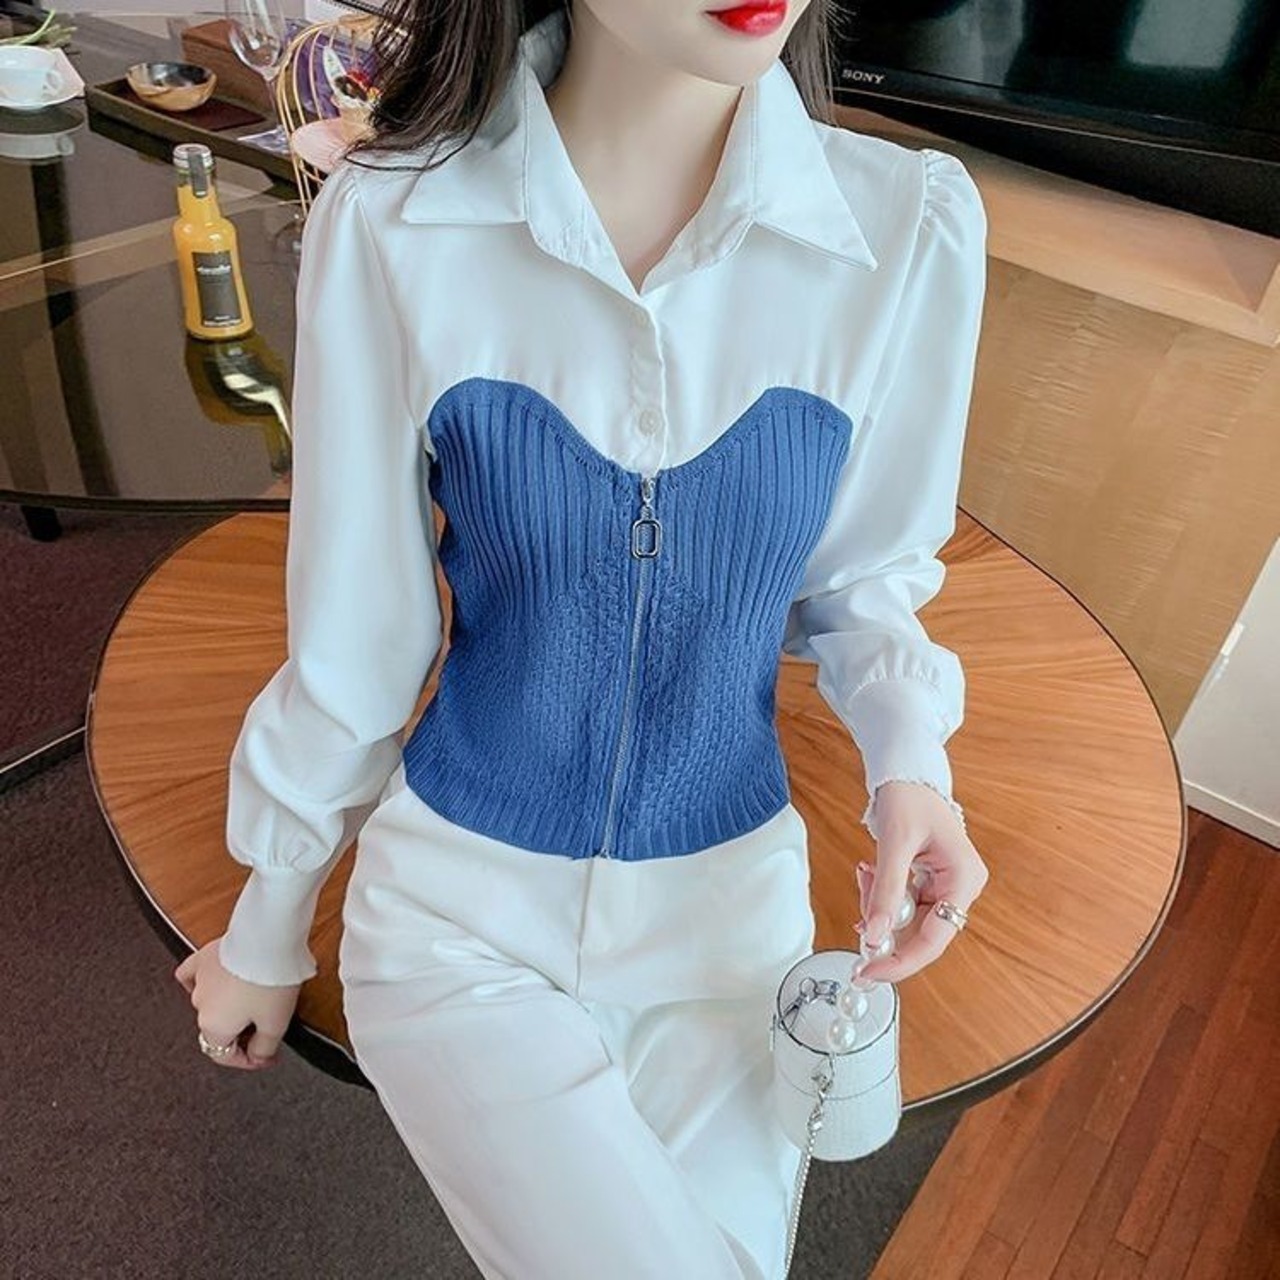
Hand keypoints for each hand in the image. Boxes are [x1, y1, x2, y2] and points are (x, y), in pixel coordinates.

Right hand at [173, 937, 300, 1070]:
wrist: (267, 939)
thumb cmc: (271, 979)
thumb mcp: (276, 1023)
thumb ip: (264, 1047)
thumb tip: (257, 1057)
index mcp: (214, 1027)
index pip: (224, 1055)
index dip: (248, 1060)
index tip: (266, 1056)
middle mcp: (200, 1006)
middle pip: (219, 1029)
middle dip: (240, 1032)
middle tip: (265, 1027)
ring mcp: (199, 980)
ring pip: (209, 1003)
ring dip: (227, 1006)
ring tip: (252, 1001)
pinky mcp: (203, 957)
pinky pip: (192, 974)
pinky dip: (198, 980)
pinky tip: (209, 982)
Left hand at [854, 781, 988, 982]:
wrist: (906, 772)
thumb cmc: (909, 797)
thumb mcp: (894, 843)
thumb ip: (885, 891)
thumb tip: (874, 937)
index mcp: (963, 879)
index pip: (934, 939)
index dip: (900, 961)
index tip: (868, 972)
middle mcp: (960, 886)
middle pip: (920, 933)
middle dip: (884, 926)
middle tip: (858, 918)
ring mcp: (946, 885)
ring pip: (906, 919)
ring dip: (879, 906)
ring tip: (867, 872)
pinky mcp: (930, 882)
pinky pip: (903, 904)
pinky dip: (882, 896)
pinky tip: (872, 873)